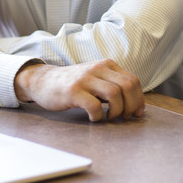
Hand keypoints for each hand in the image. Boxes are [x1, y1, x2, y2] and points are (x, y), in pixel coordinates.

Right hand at [14, 60, 144, 120]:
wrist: (44, 81)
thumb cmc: (74, 85)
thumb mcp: (96, 78)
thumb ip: (113, 86)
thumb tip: (135, 106)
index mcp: (107, 65)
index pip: (133, 80)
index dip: (139, 99)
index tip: (137, 112)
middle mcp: (98, 68)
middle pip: (127, 86)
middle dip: (131, 106)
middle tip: (124, 117)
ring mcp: (85, 79)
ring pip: (114, 94)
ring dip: (117, 111)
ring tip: (109, 117)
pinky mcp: (72, 91)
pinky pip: (94, 105)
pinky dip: (98, 116)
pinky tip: (93, 118)